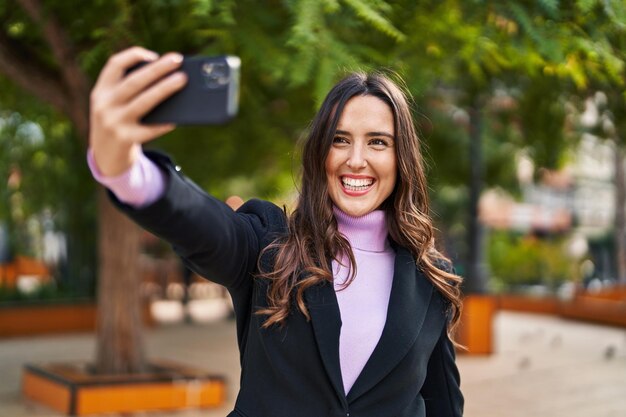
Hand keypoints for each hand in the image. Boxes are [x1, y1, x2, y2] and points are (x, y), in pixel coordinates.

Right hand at [89, 46, 187, 175]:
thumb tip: (166, 78)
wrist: (105, 156)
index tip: (154, 55)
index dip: (134, 56)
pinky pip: (150, 129)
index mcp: (100, 91)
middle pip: (134, 81)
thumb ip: (129, 90)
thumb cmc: (117, 122)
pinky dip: (164, 122)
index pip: (114, 64)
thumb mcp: (113, 104)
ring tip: (182, 79)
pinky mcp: (126, 139)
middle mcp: (104, 105)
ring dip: (165, 88)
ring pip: (144, 101)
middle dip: (157, 68)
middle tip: (177, 60)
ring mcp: (114, 123)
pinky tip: (177, 117)